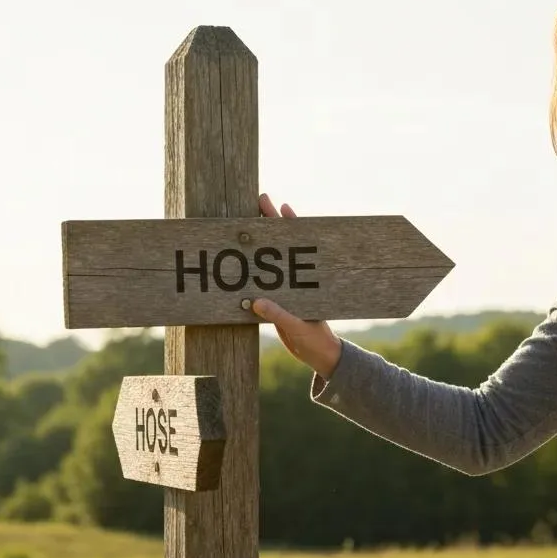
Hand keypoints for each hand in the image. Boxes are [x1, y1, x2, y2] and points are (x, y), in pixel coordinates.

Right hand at [253, 194, 342, 380]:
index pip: (300, 248)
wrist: (319, 357)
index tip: (282, 207)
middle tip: (259, 200)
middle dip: (270, 223)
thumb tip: (257, 302)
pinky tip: (237, 257)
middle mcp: (296, 280)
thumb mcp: (299, 328)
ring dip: (257, 243)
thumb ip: (279, 315)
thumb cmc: (316, 341)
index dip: (292, 226)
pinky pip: (260, 282)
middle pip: (281, 246)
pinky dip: (249, 270)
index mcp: (307, 282)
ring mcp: (285, 289)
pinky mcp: (275, 301)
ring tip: (244, 221)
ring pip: (269, 260)